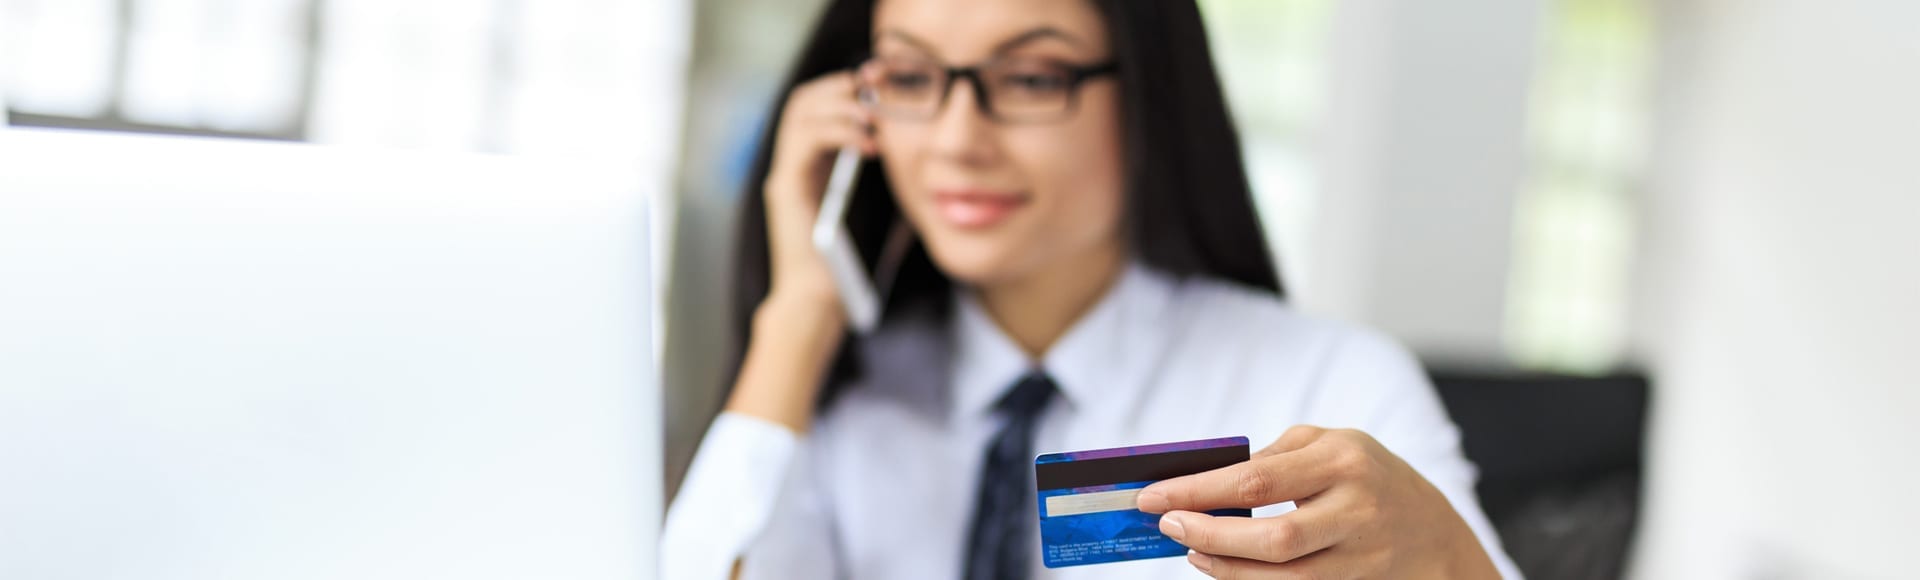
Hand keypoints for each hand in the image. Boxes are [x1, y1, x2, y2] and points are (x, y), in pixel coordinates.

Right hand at [724, 71, 878, 433]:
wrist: (821, 305)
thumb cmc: (851, 266)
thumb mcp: (886, 215)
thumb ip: (901, 189)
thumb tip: (940, 172)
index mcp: (816, 164)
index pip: (823, 104)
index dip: (851, 87)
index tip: (886, 82)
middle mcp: (795, 163)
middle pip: (807, 97)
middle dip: (843, 85)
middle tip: (880, 87)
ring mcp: (787, 173)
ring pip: (801, 110)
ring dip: (841, 103)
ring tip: (876, 113)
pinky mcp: (785, 188)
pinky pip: (803, 142)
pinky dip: (836, 131)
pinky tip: (868, 143)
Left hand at [1135, 426, 1499, 578]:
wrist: (1434, 532)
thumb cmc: (1368, 476)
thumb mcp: (1331, 445)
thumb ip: (1276, 457)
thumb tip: (1208, 480)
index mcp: (1342, 459)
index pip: (1255, 480)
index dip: (1197, 491)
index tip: (1153, 496)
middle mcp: (1356, 507)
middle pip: (1270, 537)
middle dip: (1208, 534)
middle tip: (1168, 526)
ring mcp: (1361, 553)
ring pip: (1283, 575)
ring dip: (1225, 567)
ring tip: (1192, 550)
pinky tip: (1223, 567)